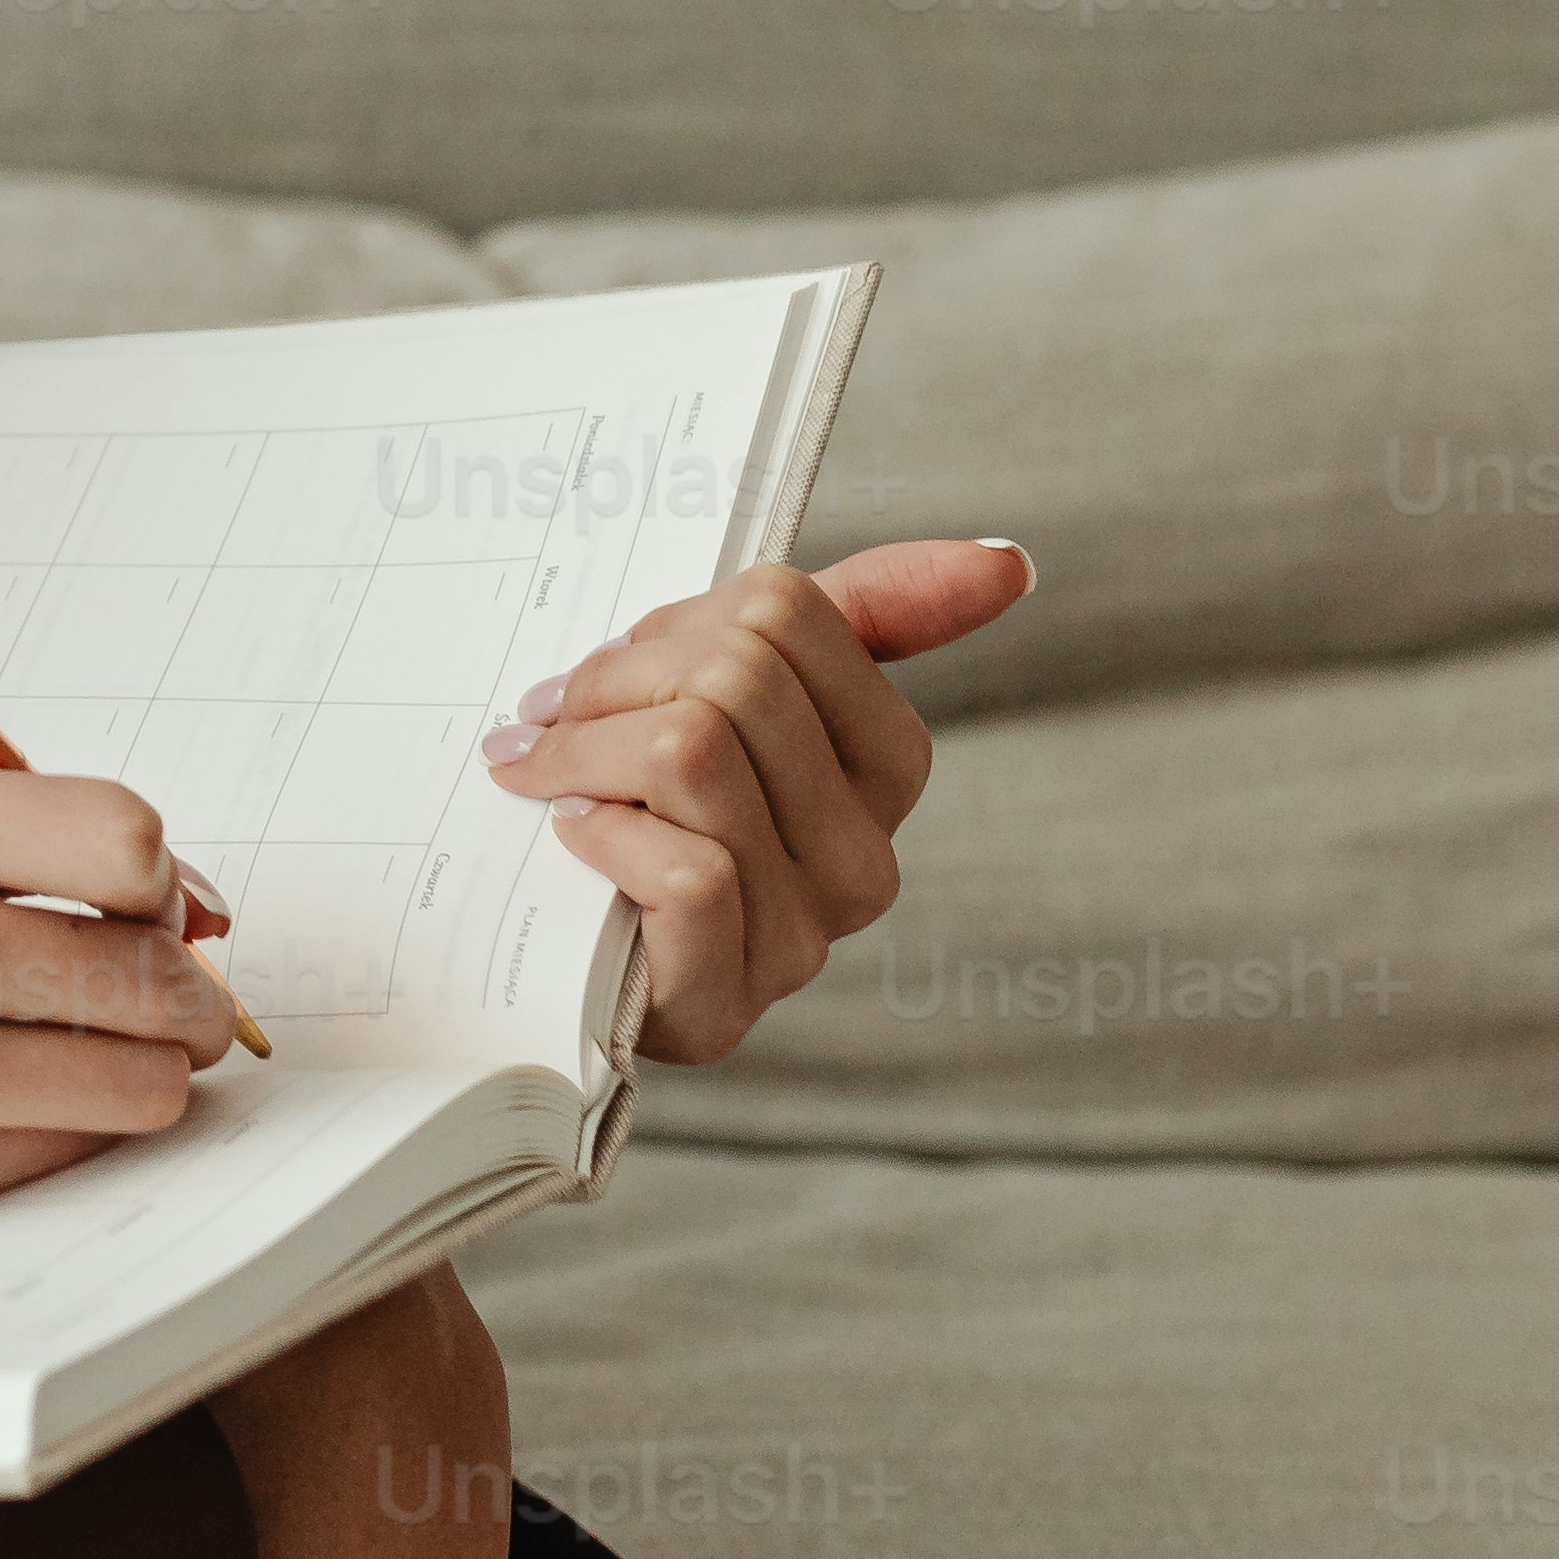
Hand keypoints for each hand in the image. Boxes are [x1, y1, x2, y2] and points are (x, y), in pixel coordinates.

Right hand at [0, 759, 241, 1242]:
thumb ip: (1, 846)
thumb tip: (193, 906)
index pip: (121, 837)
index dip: (164, 882)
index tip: (156, 908)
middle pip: (148, 970)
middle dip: (190, 994)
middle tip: (183, 1004)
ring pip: (140, 1079)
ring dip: (151, 1073)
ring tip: (106, 1057)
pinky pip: (71, 1149)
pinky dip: (73, 1130)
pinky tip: (13, 1104)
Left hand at [477, 541, 1030, 1062]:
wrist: (572, 958)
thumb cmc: (662, 801)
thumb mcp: (743, 683)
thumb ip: (867, 611)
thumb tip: (1009, 564)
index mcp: (887, 762)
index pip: (783, 611)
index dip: (675, 626)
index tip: (624, 667)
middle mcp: (865, 856)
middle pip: (734, 676)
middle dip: (614, 683)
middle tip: (557, 717)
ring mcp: (804, 934)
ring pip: (694, 755)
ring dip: (582, 751)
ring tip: (548, 771)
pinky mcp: (731, 995)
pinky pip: (683, 866)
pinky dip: (602, 831)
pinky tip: (577, 836)